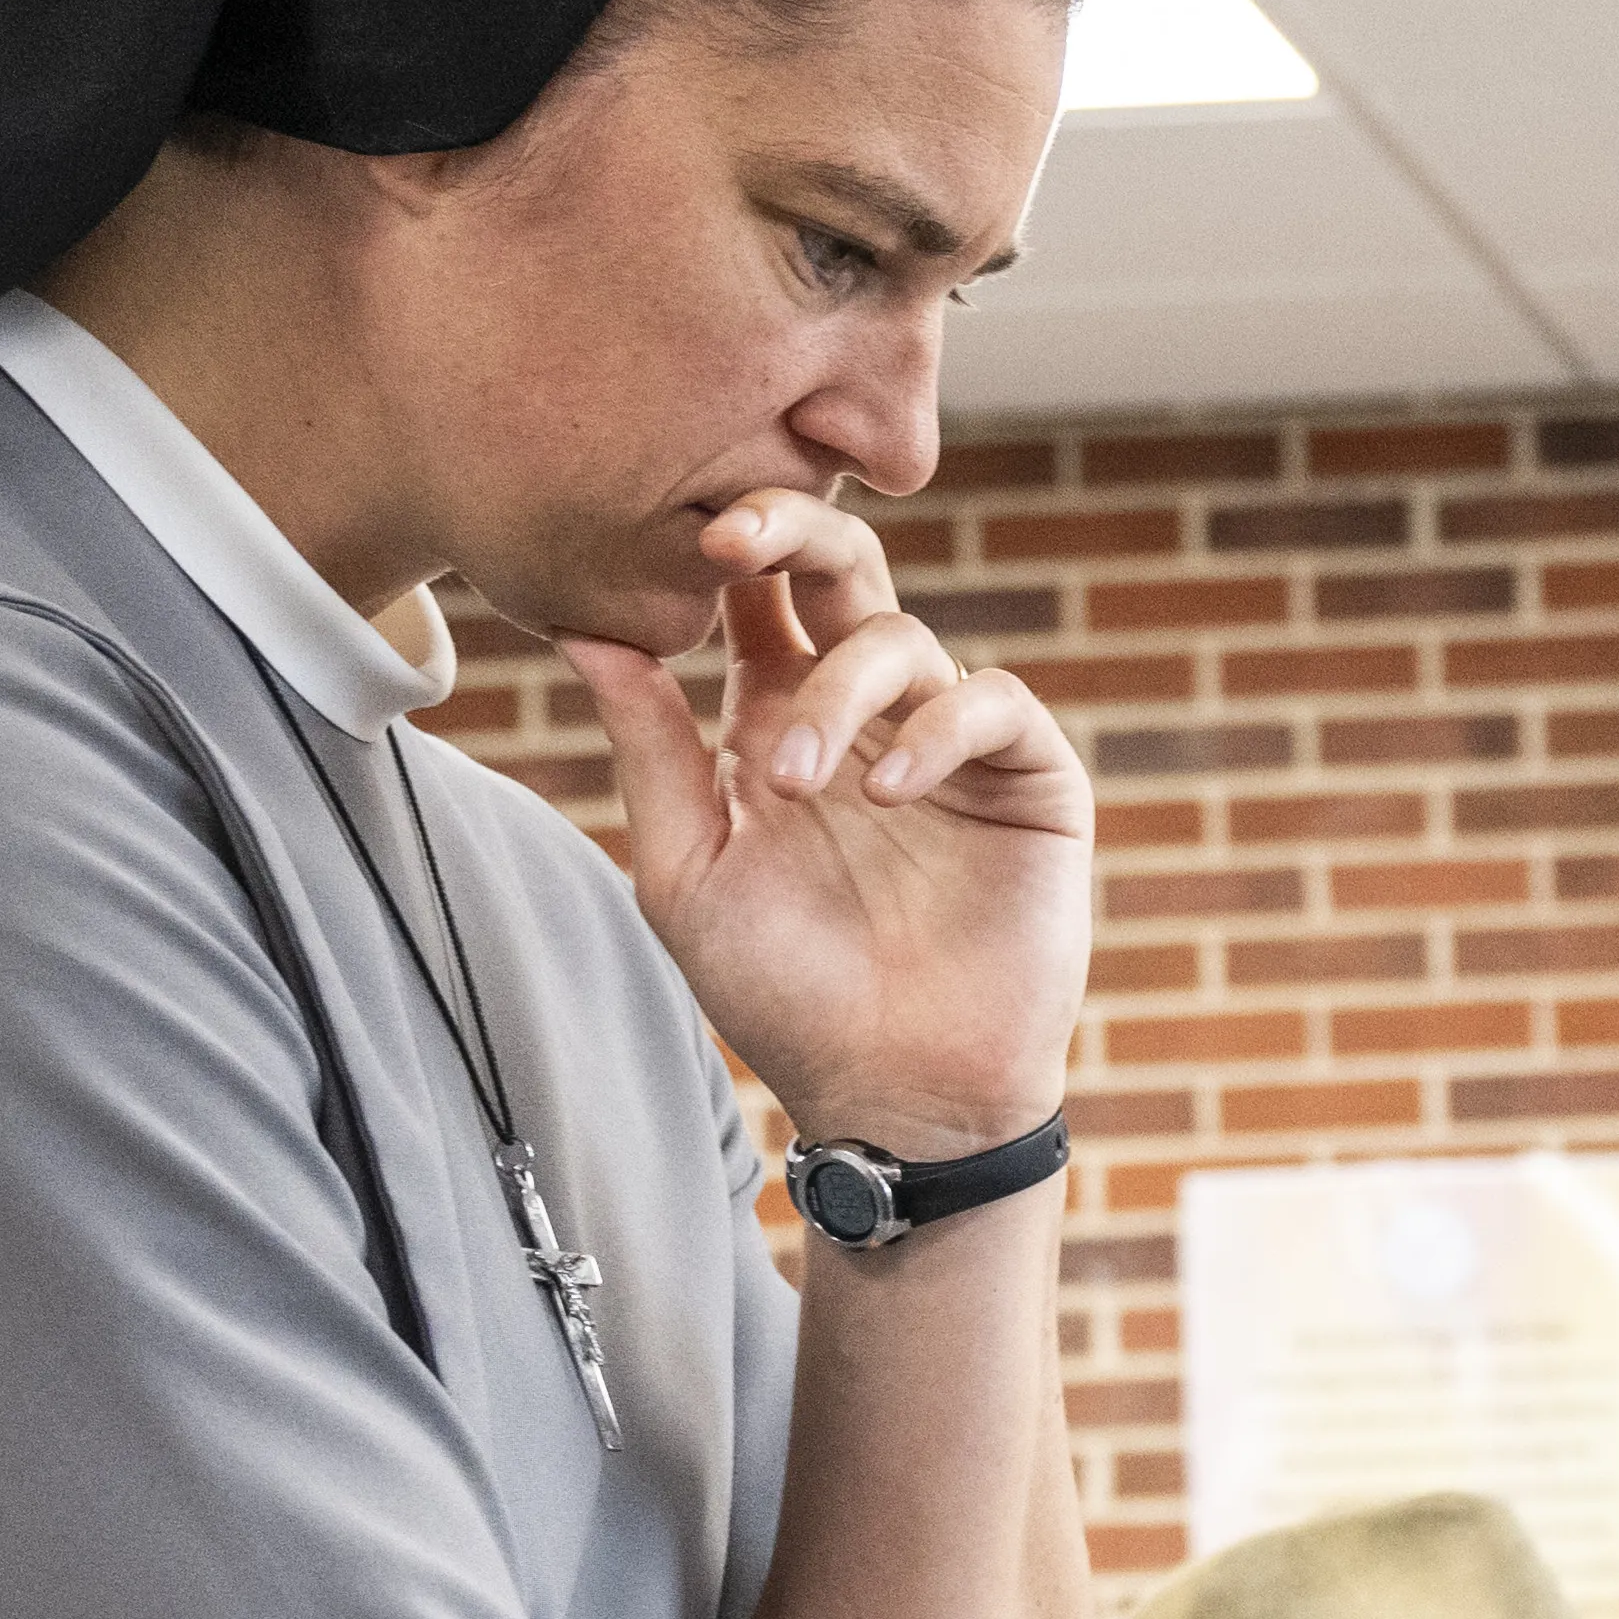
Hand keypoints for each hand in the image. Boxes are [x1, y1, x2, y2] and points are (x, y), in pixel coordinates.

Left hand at [558, 489, 1085, 1166]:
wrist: (895, 1090)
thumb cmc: (784, 994)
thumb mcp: (687, 869)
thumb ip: (650, 750)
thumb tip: (587, 633)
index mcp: (780, 721)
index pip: (758, 596)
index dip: (729, 545)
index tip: (681, 533)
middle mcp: (869, 715)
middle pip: (844, 568)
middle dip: (790, 528)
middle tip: (730, 539)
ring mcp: (952, 742)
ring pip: (904, 639)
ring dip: (840, 689)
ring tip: (795, 780)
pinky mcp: (1031, 780)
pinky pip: (992, 704)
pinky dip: (939, 728)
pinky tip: (891, 790)